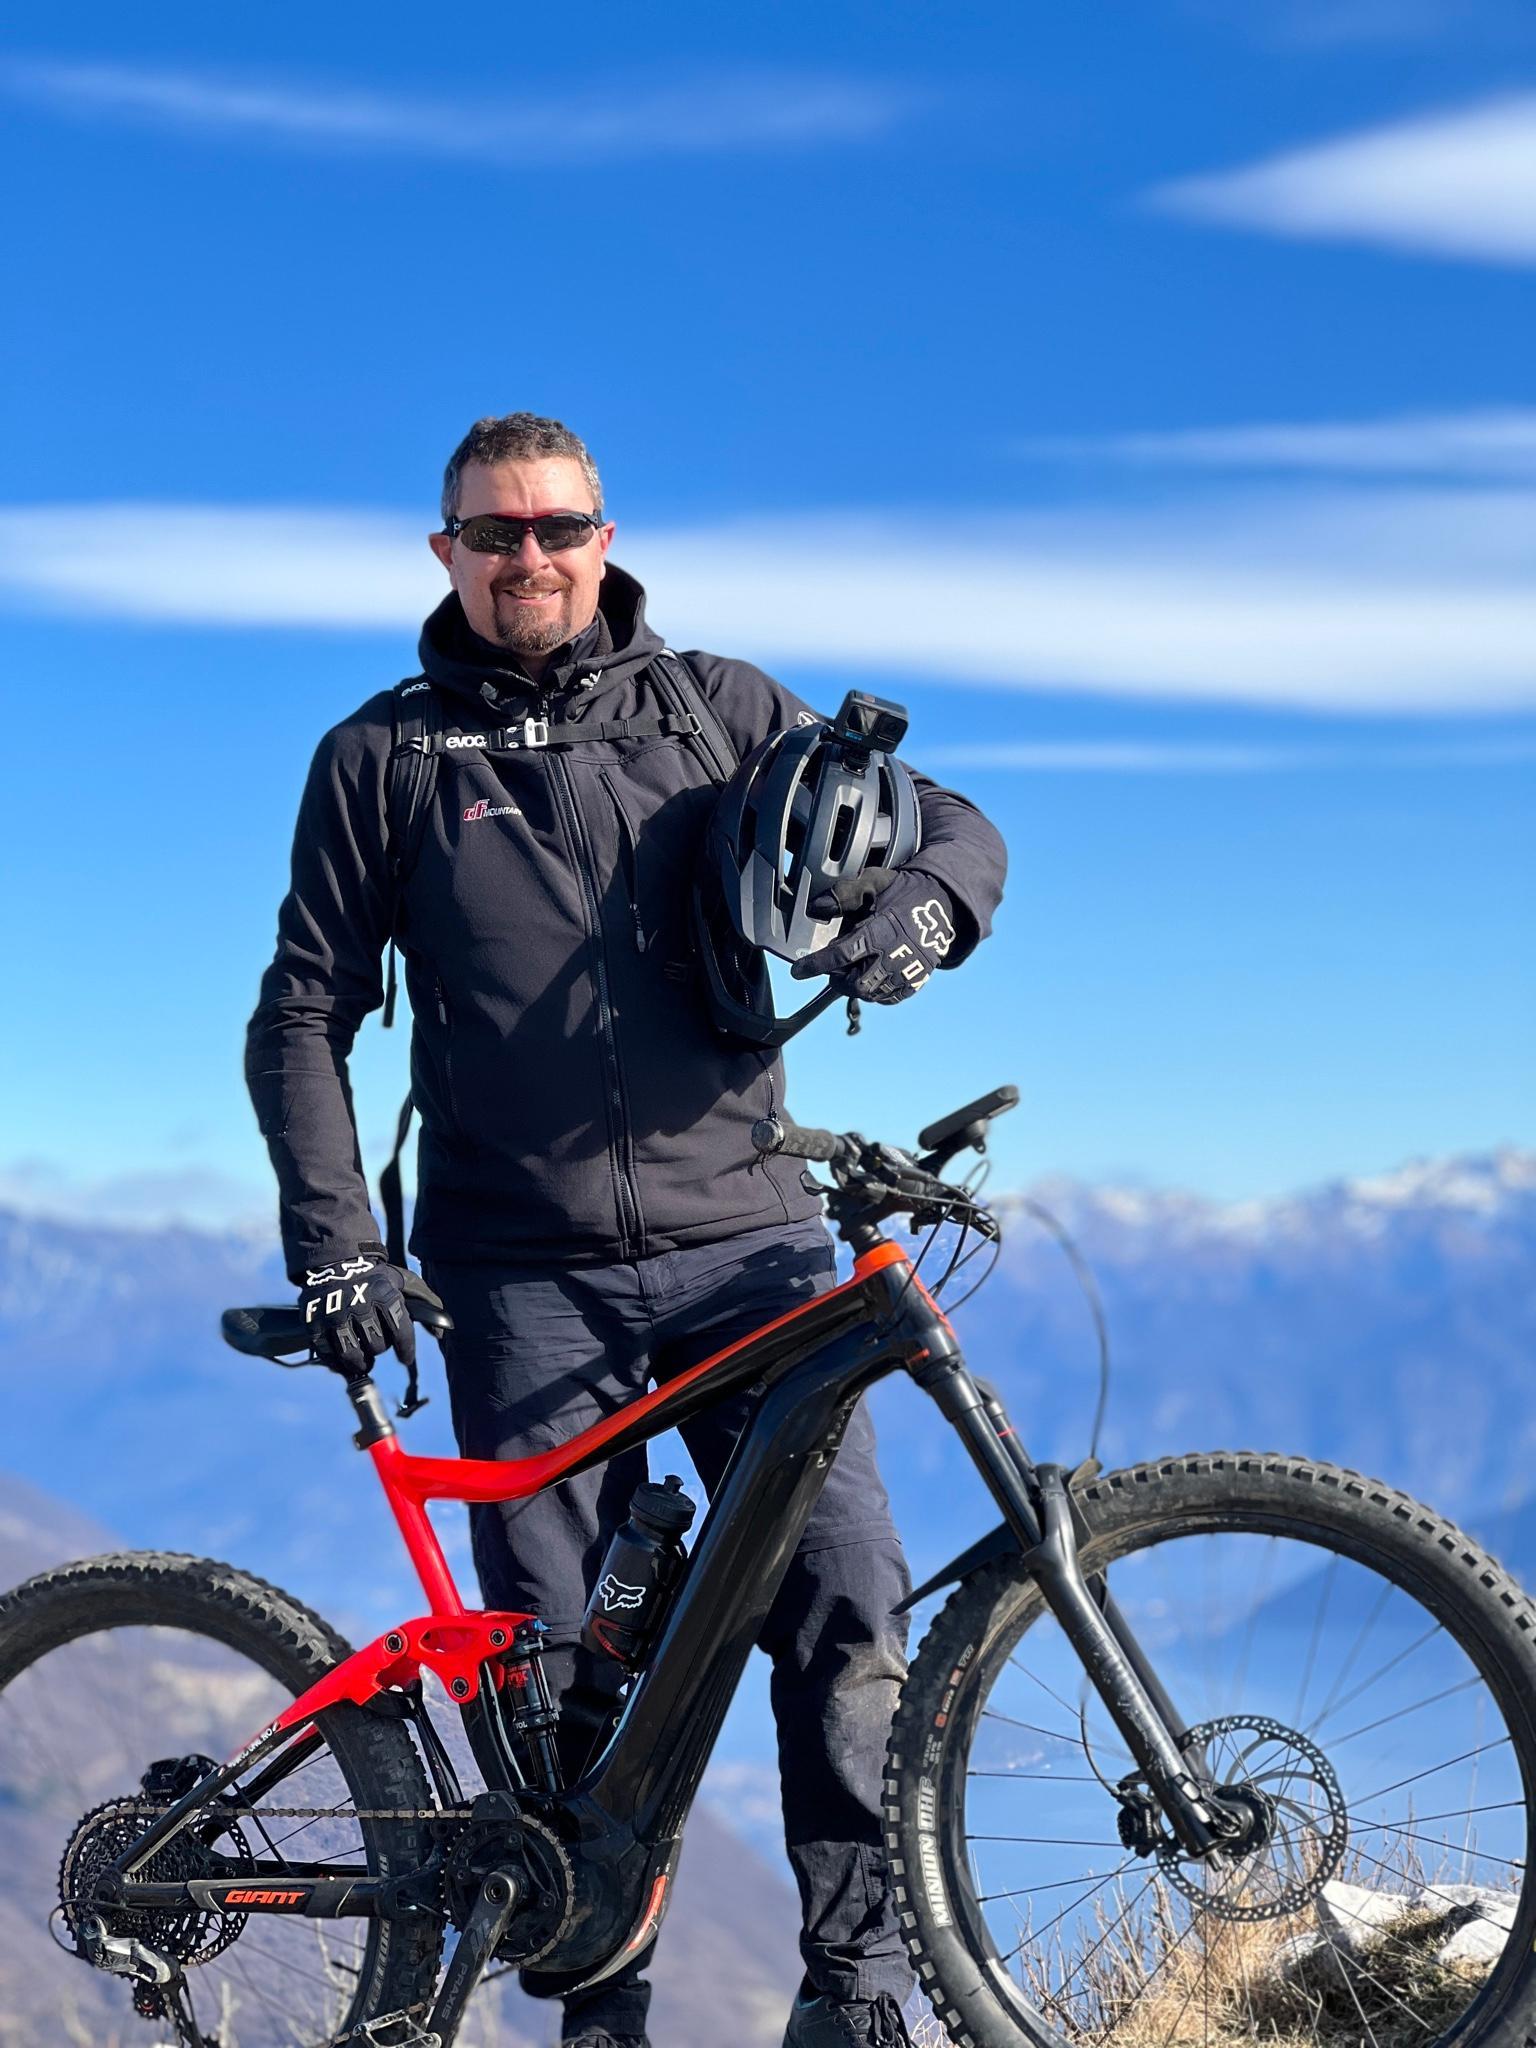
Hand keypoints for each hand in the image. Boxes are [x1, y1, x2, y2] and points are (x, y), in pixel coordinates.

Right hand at [299, 1256, 415, 1375]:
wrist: (336, 1262)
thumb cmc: (376, 1278)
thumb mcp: (404, 1282)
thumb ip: (427, 1303)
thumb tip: (441, 1333)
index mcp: (384, 1293)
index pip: (401, 1331)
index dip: (406, 1349)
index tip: (405, 1358)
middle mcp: (359, 1304)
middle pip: (376, 1345)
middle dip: (380, 1349)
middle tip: (378, 1346)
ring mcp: (334, 1314)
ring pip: (351, 1354)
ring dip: (360, 1362)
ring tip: (364, 1361)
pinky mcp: (314, 1321)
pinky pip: (325, 1353)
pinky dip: (335, 1361)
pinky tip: (343, 1360)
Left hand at [789, 869, 958, 1004]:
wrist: (943, 904)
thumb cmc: (902, 891)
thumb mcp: (874, 882)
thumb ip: (845, 893)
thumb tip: (816, 909)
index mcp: (881, 931)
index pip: (841, 955)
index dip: (815, 965)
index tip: (797, 972)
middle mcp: (895, 955)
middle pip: (856, 983)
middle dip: (838, 979)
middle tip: (833, 968)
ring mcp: (907, 971)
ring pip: (872, 993)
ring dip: (855, 985)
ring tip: (852, 970)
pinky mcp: (916, 980)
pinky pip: (889, 998)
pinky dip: (874, 993)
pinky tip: (869, 977)